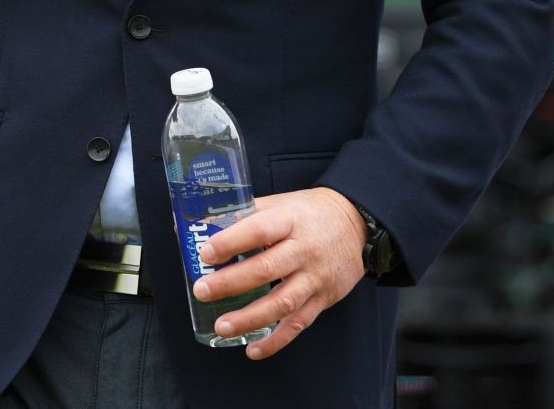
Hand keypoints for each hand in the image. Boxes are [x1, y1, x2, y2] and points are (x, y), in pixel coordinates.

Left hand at [191, 186, 366, 359]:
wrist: (357, 224)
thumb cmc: (307, 213)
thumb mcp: (280, 204)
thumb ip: (243, 213)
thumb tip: (196, 222)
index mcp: (289, 220)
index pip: (259, 230)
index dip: (231, 242)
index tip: (205, 253)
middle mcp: (304, 250)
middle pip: (266, 269)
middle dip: (230, 283)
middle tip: (202, 291)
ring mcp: (315, 277)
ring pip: (282, 302)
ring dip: (250, 318)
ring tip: (222, 326)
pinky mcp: (323, 299)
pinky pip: (299, 323)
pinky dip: (276, 340)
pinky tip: (253, 350)